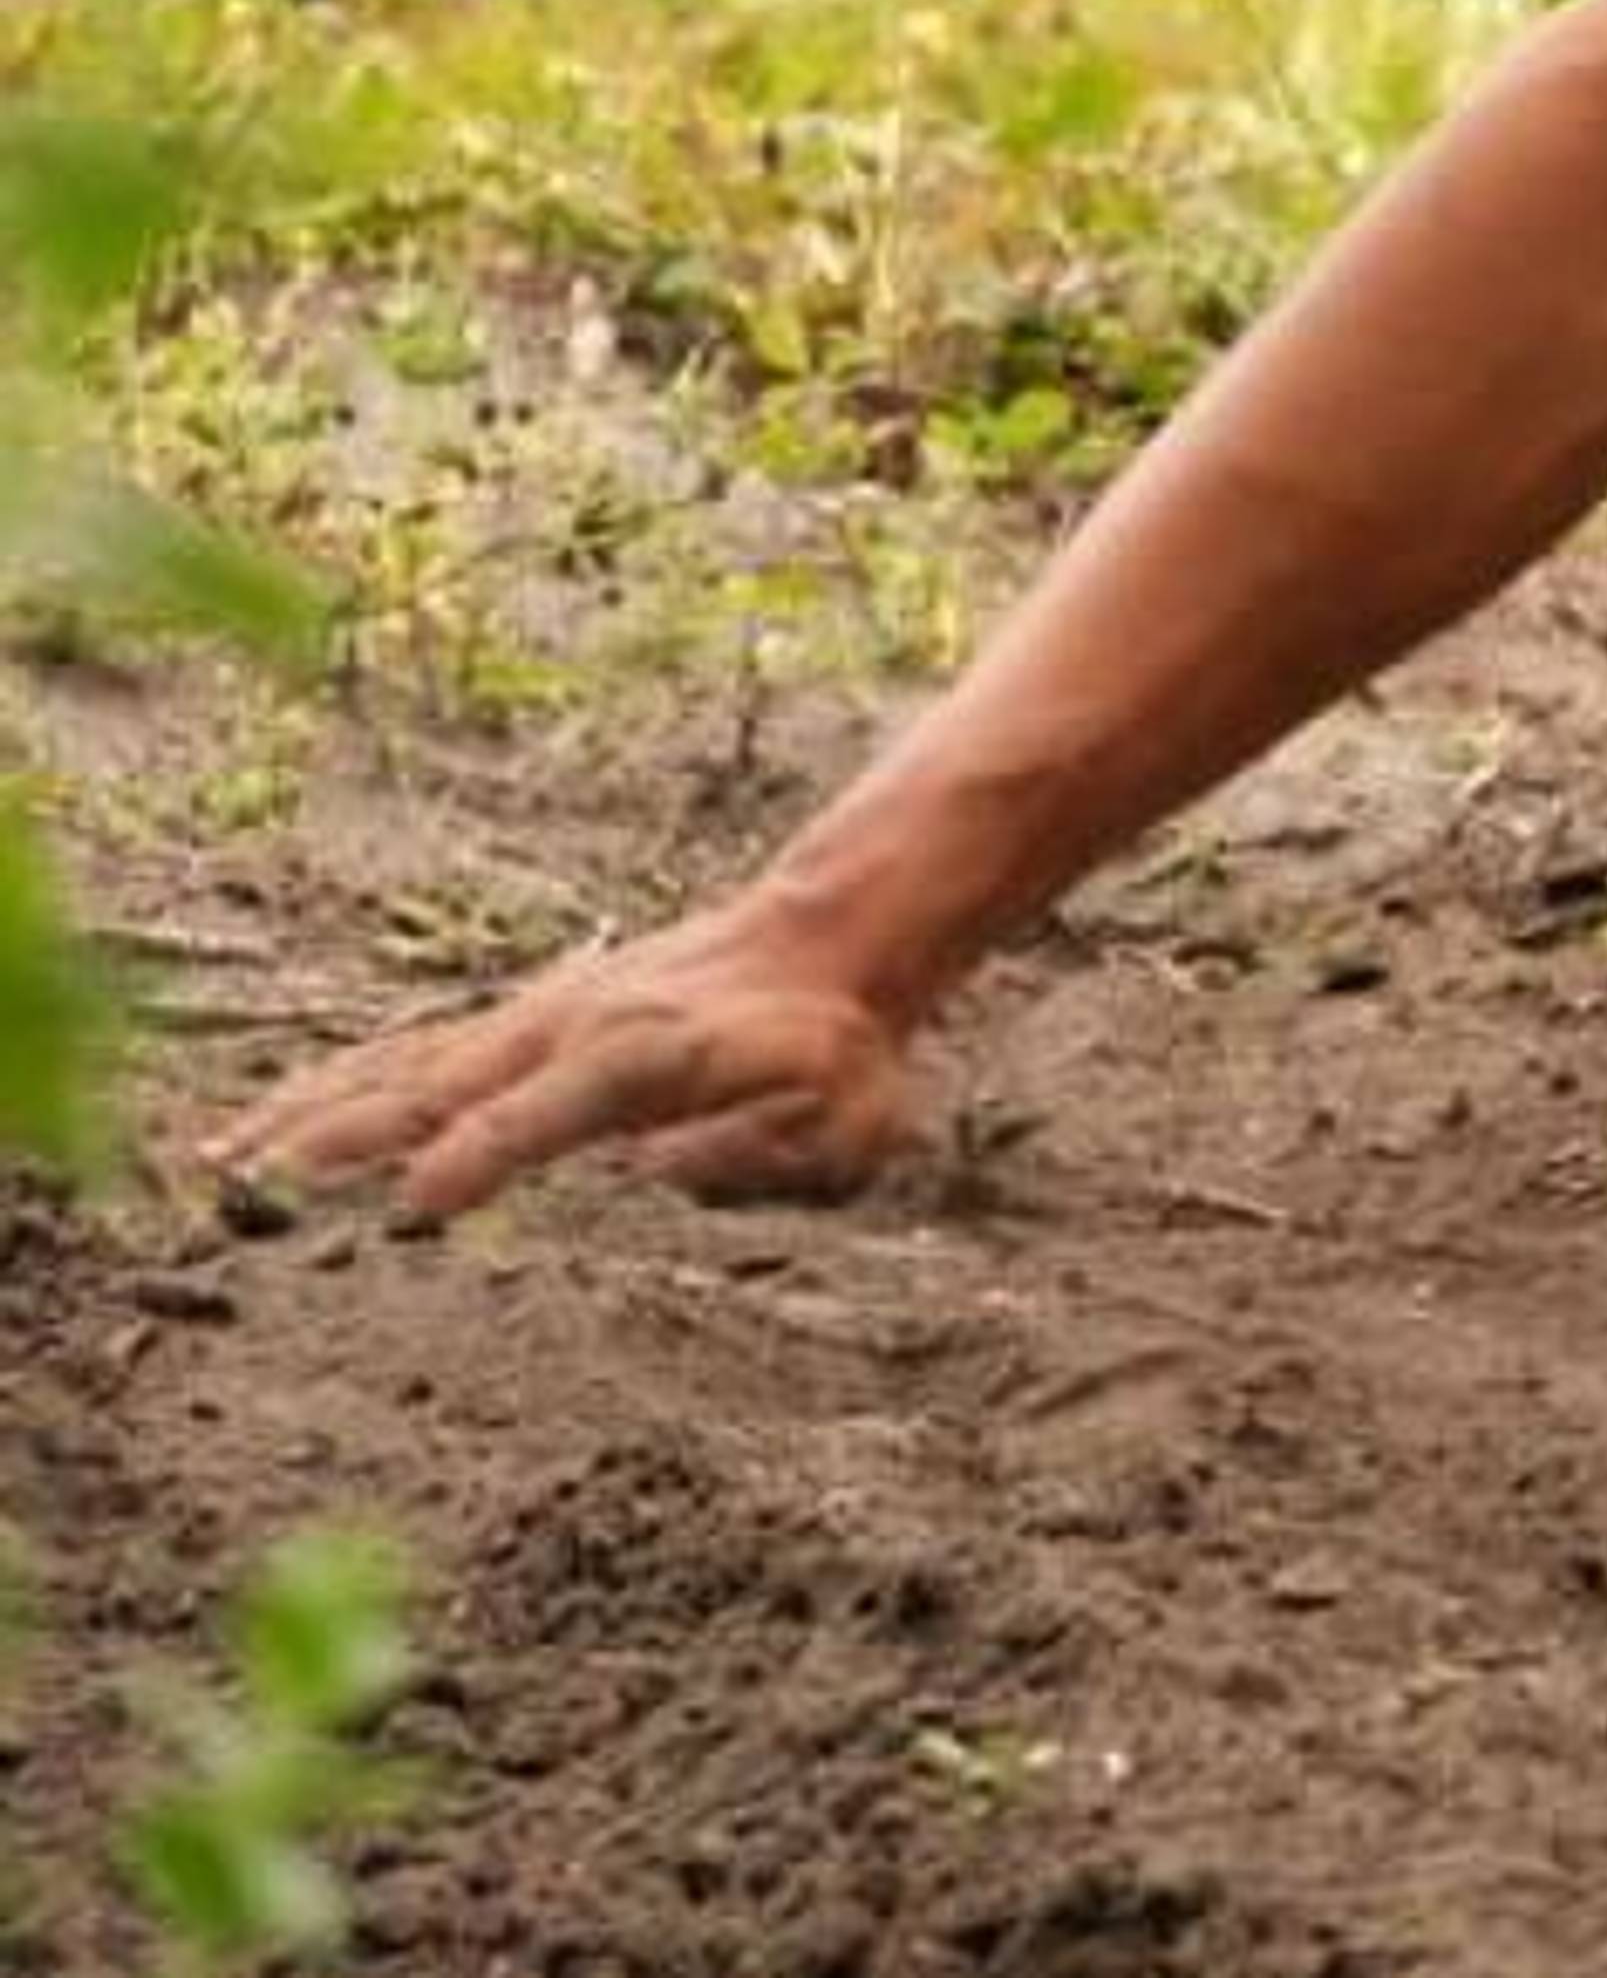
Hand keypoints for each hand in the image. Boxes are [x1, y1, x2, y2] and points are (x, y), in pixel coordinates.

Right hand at [204, 890, 912, 1225]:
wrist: (829, 945)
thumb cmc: (843, 1058)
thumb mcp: (848, 1124)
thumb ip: (769, 1155)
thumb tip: (660, 1171)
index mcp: (655, 1053)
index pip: (558, 1104)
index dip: (492, 1148)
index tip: (418, 1201)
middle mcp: (576, 1026)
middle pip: (445, 1080)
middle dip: (349, 1134)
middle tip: (251, 1189)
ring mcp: (537, 1020)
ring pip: (404, 1066)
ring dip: (312, 1111)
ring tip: (218, 1160)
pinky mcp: (517, 1027)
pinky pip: (408, 1056)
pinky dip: (332, 1085)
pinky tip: (265, 1122)